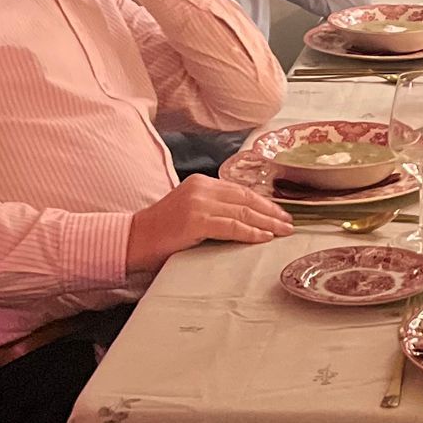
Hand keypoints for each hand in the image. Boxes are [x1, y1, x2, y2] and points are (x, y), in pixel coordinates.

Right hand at [126, 175, 293, 276]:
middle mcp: (202, 188)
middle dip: (271, 212)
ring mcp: (199, 203)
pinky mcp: (196, 220)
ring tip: (283, 231)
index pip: (241, 190)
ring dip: (267, 223)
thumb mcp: (189, 211)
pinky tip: (264, 237)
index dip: (264, 202)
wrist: (133, 239)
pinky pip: (232, 226)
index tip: (280, 212)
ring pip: (243, 212)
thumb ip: (213, 209)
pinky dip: (251, 232)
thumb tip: (244, 219)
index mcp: (201, 182)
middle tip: (289, 223)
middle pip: (247, 199)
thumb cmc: (161, 231)